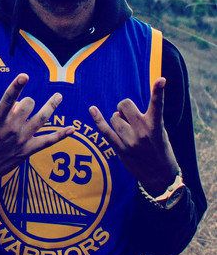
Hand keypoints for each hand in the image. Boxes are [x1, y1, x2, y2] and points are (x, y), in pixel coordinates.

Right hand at [0, 74, 72, 193]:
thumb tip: (14, 106)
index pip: (8, 98)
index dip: (17, 85)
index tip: (24, 75)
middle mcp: (10, 129)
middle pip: (27, 105)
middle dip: (25, 100)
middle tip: (20, 106)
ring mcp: (20, 141)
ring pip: (41, 119)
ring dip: (51, 106)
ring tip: (58, 96)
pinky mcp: (26, 152)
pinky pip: (48, 142)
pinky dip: (61, 135)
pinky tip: (72, 129)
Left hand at [90, 77, 179, 194]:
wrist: (160, 175)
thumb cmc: (160, 148)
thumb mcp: (159, 132)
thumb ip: (143, 118)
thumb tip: (118, 111)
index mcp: (156, 125)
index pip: (158, 105)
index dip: (159, 91)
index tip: (161, 79)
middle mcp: (143, 132)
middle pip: (124, 105)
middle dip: (124, 108)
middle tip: (129, 117)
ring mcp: (131, 141)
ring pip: (114, 117)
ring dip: (118, 120)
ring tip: (128, 131)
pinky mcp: (121, 149)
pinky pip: (105, 131)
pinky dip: (98, 119)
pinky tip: (92, 109)